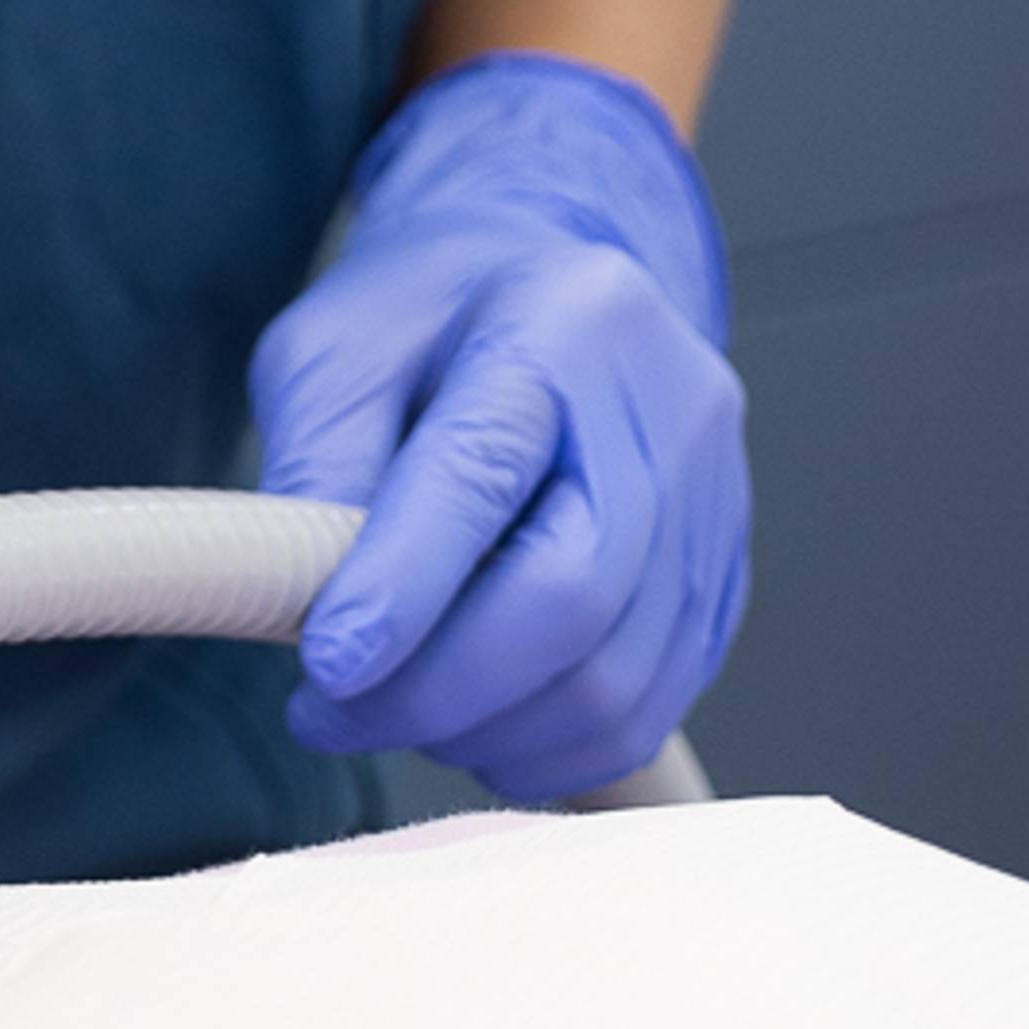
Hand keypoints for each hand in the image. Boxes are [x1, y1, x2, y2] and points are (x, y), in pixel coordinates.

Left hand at [257, 53, 747, 805]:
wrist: (548, 279)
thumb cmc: (430, 317)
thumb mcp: (334, 347)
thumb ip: (317, 463)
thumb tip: (307, 606)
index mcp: (563, 321)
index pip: (485, 474)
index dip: (403, 589)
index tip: (328, 669)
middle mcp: (665, 409)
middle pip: (572, 598)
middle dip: (437, 690)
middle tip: (335, 714)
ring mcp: (713, 500)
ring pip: (614, 681)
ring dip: (485, 734)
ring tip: (395, 715)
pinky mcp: (720, 577)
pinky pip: (647, 708)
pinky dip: (547, 749)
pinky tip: (472, 723)